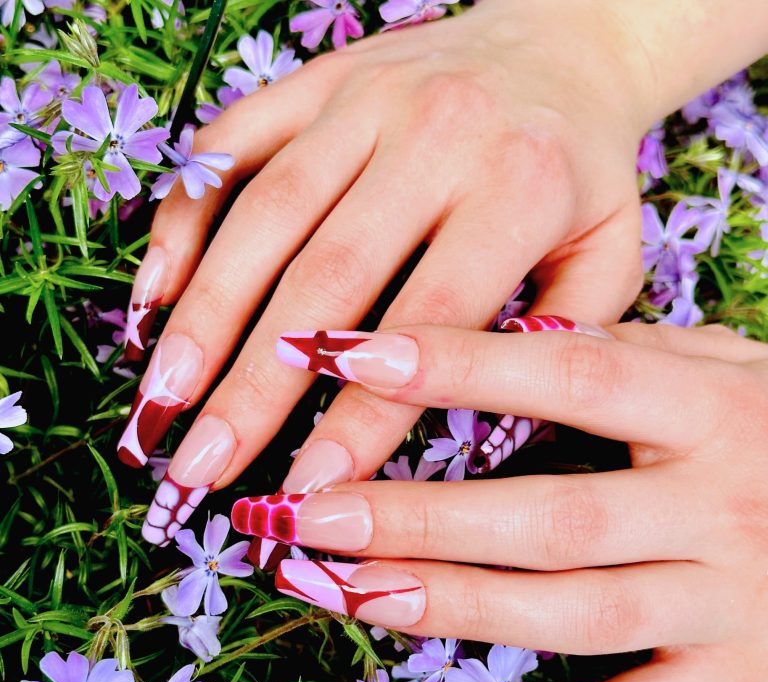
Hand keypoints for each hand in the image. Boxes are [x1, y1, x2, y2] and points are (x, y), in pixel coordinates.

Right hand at [119, 0, 653, 543]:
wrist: (563, 40)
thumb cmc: (583, 170)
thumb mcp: (609, 255)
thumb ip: (560, 343)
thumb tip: (476, 438)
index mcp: (519, 188)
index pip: (430, 323)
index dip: (364, 415)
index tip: (312, 489)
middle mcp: (434, 134)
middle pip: (326, 277)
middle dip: (252, 384)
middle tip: (200, 468)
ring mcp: (364, 99)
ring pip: (264, 216)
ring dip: (203, 316)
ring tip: (162, 402)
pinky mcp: (315, 81)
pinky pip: (230, 147)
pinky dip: (183, 222)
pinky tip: (156, 296)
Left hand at [232, 318, 767, 681]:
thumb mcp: (722, 364)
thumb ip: (624, 355)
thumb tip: (508, 344)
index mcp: (714, 408)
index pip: (570, 376)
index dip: (456, 364)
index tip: (345, 355)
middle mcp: (724, 505)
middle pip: (549, 517)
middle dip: (417, 519)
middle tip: (304, 516)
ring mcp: (733, 602)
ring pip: (570, 615)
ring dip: (446, 607)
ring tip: (338, 592)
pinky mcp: (737, 677)